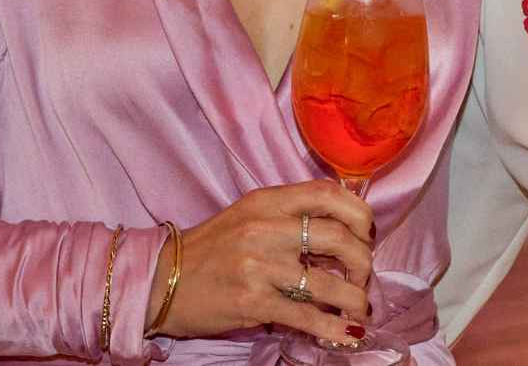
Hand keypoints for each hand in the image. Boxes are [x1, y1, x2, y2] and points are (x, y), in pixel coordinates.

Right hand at [146, 180, 373, 343]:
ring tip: (359, 307)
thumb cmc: (210, 248)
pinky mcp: (252, 302)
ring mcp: (259, 266)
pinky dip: (334, 327)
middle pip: (338, 237)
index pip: (328, 193)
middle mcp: (265, 228)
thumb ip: (290, 213)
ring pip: (328, 282)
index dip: (359, 213)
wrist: (160, 281)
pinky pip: (306, 316)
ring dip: (355, 298)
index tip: (366, 232)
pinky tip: (347, 333)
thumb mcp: (249, 214)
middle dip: (363, 260)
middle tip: (363, 275)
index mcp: (267, 201)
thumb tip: (343, 226)